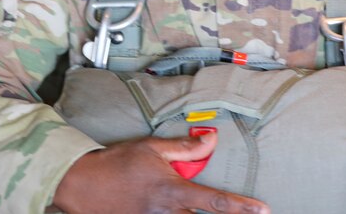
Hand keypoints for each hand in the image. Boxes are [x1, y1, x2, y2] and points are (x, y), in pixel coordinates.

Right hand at [52, 135, 268, 213]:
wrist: (83, 185)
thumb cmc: (117, 163)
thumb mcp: (151, 149)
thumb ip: (184, 148)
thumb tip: (212, 139)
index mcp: (173, 191)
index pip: (215, 202)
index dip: (242, 207)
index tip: (263, 210)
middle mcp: (168, 212)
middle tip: (250, 213)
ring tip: (214, 209)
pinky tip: (180, 209)